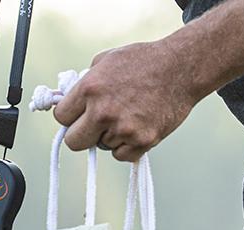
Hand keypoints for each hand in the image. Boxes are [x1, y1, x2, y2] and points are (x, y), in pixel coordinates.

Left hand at [53, 38, 203, 161]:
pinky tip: (137, 126)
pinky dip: (127, 146)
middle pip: (74, 142)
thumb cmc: (143, 61)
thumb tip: (68, 101)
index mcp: (90, 88)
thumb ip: (84, 83)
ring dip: (110, 136)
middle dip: (82, 135)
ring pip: (102, 147)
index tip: (78, 115)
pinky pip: (121, 155)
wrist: (181, 67)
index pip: (61, 117)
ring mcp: (123, 129)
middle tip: (94, 126)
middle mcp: (103, 111)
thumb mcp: (106, 61)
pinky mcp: (142, 141)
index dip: (70, 116)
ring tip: (129, 114)